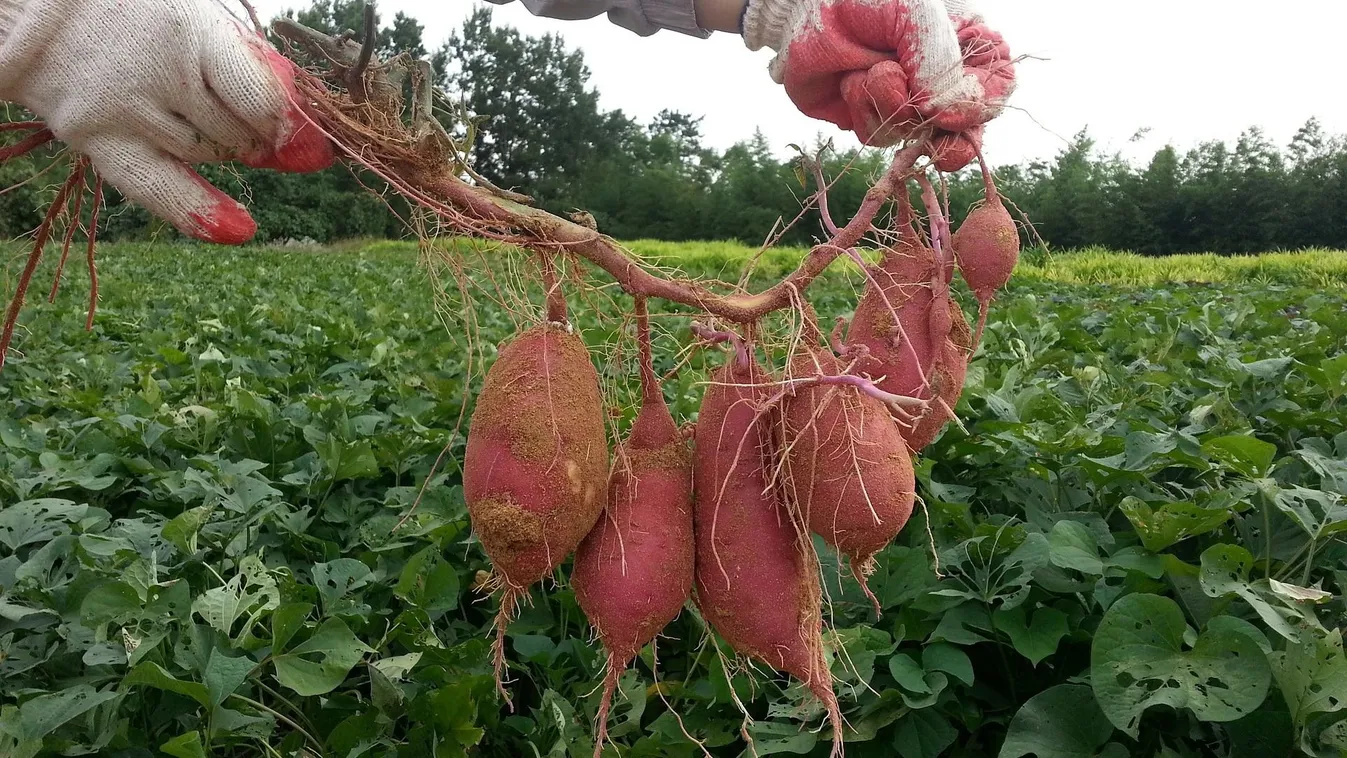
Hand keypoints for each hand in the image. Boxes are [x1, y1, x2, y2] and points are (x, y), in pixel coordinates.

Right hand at [0, 0, 333, 243]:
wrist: (47, 9)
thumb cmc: (150, 21)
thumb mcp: (203, 25)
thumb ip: (250, 71)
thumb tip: (302, 135)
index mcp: (191, 32)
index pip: (258, 97)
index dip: (289, 124)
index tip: (306, 137)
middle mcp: (156, 73)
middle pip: (236, 134)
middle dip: (255, 138)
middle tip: (249, 123)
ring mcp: (123, 110)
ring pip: (206, 158)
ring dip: (223, 152)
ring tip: (206, 122)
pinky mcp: (96, 139)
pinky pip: (156, 188)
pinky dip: (199, 211)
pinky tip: (238, 230)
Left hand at [741, 0, 1013, 167]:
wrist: (804, 8)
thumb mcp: (914, 15)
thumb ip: (937, 59)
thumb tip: (938, 112)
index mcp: (967, 47)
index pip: (998, 85)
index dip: (980, 105)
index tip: (950, 109)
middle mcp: (941, 81)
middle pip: (966, 130)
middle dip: (951, 142)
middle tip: (940, 150)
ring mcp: (907, 104)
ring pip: (914, 134)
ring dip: (888, 103)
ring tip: (870, 67)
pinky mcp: (873, 118)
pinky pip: (878, 135)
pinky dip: (862, 109)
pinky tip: (850, 80)